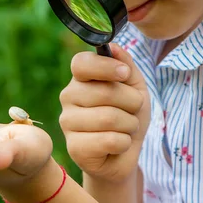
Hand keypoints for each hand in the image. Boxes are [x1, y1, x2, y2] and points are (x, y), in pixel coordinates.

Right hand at [59, 43, 149, 182]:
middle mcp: (68, 97)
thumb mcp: (135, 87)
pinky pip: (109, 140)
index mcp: (80, 79)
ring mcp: (67, 123)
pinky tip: (117, 145)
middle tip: (132, 111)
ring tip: (125, 129)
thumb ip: (126, 65)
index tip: (124, 74)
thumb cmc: (127, 116)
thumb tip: (113, 47)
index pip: (81, 63)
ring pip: (109, 117)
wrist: (124, 155)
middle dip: (131, 103)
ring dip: (129, 125)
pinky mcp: (74, 148)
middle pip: (105, 92)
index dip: (105, 67)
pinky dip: (124, 143)